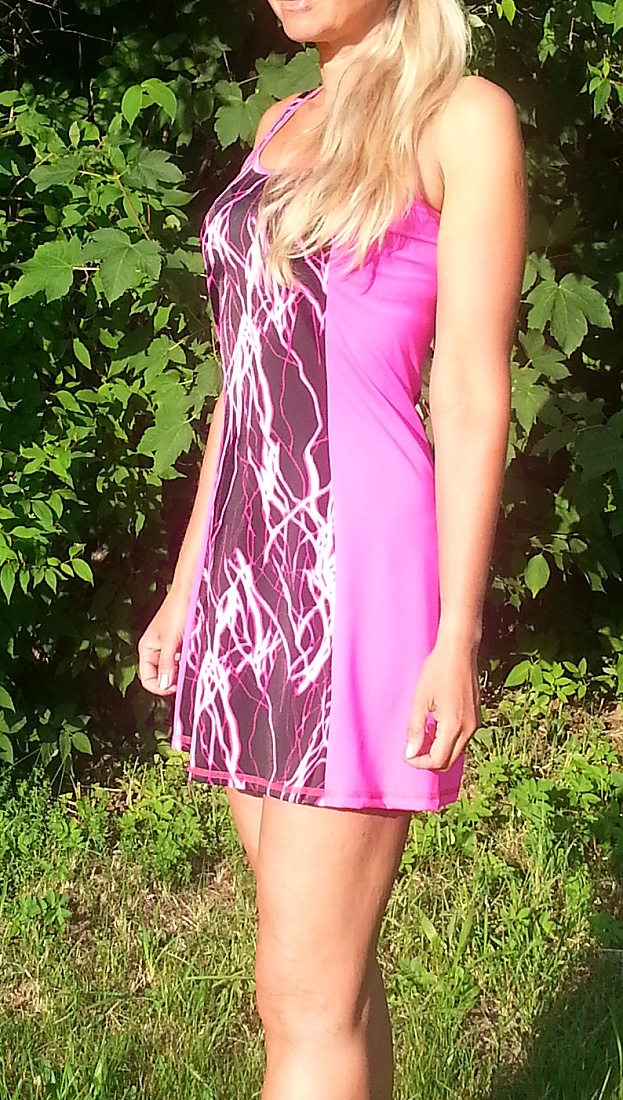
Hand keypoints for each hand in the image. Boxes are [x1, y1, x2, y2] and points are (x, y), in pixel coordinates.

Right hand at [137, 588, 189, 696]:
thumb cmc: (178, 610)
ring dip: (183, 669)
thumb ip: (167, 663)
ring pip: (174, 668)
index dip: (161, 687)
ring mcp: (169, 646)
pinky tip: (196, 653)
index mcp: (147, 649)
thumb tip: (164, 686)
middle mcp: (156, 650)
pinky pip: (183, 659)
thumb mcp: (172, 640)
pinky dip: (189, 660)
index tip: (177, 687)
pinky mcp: (181, 642)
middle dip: (174, 678)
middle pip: (162, 676)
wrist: (191, 591)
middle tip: (187, 673)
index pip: (148, 679)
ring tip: (192, 659)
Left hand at [403, 636, 481, 771]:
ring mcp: (475, 723)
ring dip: (438, 750)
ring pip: (456, 751)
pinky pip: (462, 739)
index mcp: (454, 726)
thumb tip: (409, 753)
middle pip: (448, 762)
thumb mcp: (420, 700)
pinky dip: (447, 740)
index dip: (419, 763)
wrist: (459, 651)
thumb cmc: (437, 671)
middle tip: (412, 749)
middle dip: (429, 760)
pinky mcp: (476, 717)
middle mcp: (469, 729)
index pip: (437, 760)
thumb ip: (415, 729)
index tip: (406, 754)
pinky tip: (435, 725)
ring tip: (422, 734)